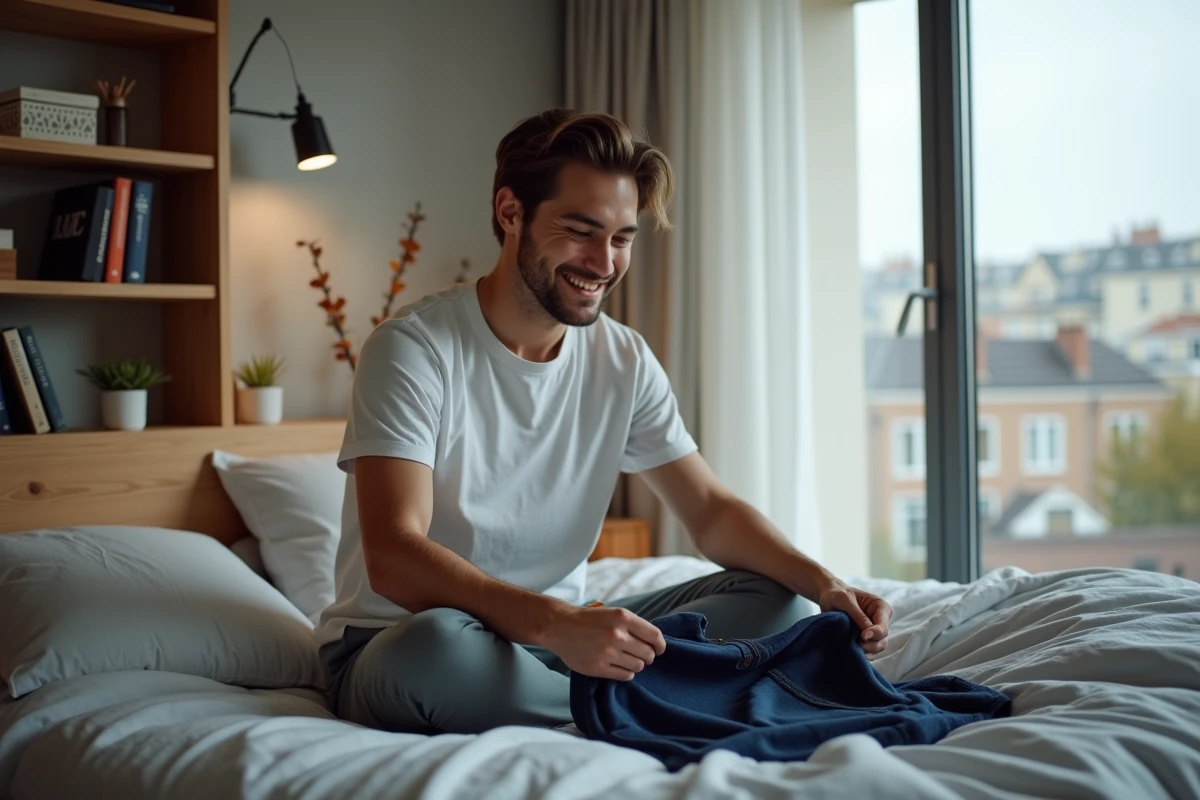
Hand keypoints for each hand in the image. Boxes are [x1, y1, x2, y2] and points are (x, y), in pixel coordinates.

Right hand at [540, 605, 666, 680]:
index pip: (654, 635)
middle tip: (640, 654)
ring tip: (626, 659)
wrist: (559, 627)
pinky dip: (627, 673)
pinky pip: (625, 676)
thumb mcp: (612, 613)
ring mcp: (608, 652)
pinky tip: (619, 667)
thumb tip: (653, 641)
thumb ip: (632, 625)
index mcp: (622, 617)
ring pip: (638, 666)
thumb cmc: (587, 619)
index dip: (661, 645)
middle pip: (648, 653)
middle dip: (648, 656)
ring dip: (636, 665)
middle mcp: (617, 635)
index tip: (660, 649)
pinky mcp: (598, 667)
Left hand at [818, 580, 892, 655]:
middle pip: (882, 639)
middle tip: (857, 645)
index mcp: (881, 607)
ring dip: (866, 651)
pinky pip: (869, 652)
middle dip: (871, 645)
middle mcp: (881, 621)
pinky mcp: (866, 639)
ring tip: (852, 648)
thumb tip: (867, 634)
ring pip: (877, 648)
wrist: (828, 598)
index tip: (862, 636)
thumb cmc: (838, 594)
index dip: (875, 633)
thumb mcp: (845, 600)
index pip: (883, 625)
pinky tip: (853, 652)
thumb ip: (858, 615)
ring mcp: (874, 631)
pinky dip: (862, 654)